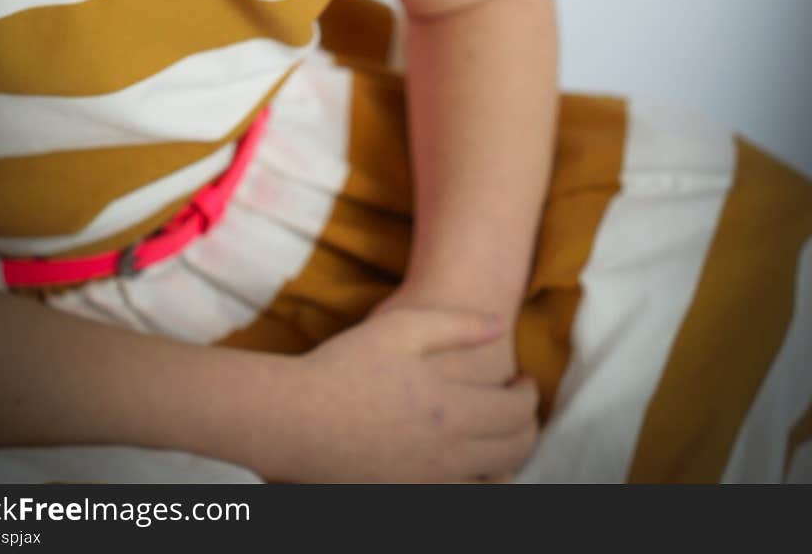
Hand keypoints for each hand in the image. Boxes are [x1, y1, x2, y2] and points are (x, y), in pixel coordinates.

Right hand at [252, 306, 538, 483]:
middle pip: (516, 451)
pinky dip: (478, 484)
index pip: (518, 412)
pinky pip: (463, 500)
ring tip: (496, 435)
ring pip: (496, 484)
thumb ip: (458, 324)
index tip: (523, 381)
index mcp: (451, 410)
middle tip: (517, 406)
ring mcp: (428, 485)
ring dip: (508, 459)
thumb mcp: (401, 327)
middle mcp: (448, 456)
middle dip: (527, 427)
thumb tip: (502, 324)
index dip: (530, 395)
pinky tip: (466, 462)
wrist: (293, 420)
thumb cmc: (345, 366)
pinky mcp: (408, 499)